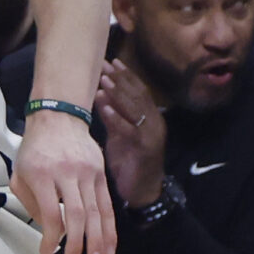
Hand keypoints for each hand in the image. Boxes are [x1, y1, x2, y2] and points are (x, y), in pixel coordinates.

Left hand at [12, 106, 117, 253]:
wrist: (59, 117)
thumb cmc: (35, 149)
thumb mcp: (20, 172)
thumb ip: (30, 201)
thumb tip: (48, 228)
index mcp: (42, 174)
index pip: (49, 212)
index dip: (50, 236)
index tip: (47, 253)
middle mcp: (66, 173)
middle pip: (76, 214)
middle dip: (77, 243)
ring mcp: (87, 172)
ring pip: (95, 211)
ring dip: (97, 239)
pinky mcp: (100, 173)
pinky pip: (106, 204)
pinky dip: (109, 226)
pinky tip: (110, 244)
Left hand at [93, 60, 166, 209]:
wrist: (142, 192)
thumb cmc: (129, 163)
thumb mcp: (119, 136)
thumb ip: (112, 117)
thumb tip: (99, 95)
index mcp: (150, 118)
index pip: (140, 91)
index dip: (126, 76)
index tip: (112, 61)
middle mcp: (154, 122)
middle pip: (138, 95)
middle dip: (121, 79)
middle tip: (105, 64)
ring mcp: (151, 135)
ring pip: (135, 109)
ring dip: (118, 93)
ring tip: (104, 79)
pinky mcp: (144, 148)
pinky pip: (129, 129)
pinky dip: (116, 116)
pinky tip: (104, 105)